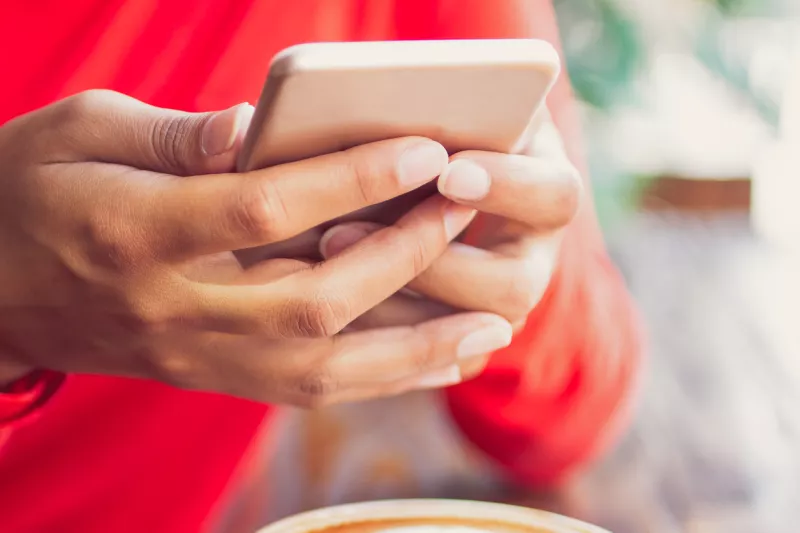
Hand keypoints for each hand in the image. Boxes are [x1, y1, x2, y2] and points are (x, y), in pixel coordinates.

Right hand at [0, 90, 512, 405]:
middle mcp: (173, 307)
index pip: (265, 209)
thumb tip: (263, 126)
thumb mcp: (81, 129)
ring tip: (494, 329)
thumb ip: (176, 133)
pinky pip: (308, 391)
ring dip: (417, 351)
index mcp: (136, 231)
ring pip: (324, 370)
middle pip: (312, 299)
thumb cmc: (28, 190)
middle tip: (465, 209)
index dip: (352, 180)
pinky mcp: (211, 376)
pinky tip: (437, 362)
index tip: (423, 148)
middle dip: (403, 255)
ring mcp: (195, 355)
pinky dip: (382, 380)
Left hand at [318, 110, 580, 377]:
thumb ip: (437, 108)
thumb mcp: (454, 108)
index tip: (447, 172)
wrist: (452, 179)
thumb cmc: (449, 132)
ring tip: (317, 264)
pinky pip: (436, 361)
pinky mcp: (466, 339)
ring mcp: (501, 306)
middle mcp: (535, 257)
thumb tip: (357, 98)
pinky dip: (378, 340)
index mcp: (549, 190)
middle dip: (429, 265)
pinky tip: (314, 310)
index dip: (507, 187)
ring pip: (469, 335)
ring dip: (390, 305)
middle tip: (340, 232)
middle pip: (515, 287)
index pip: (555, 196)